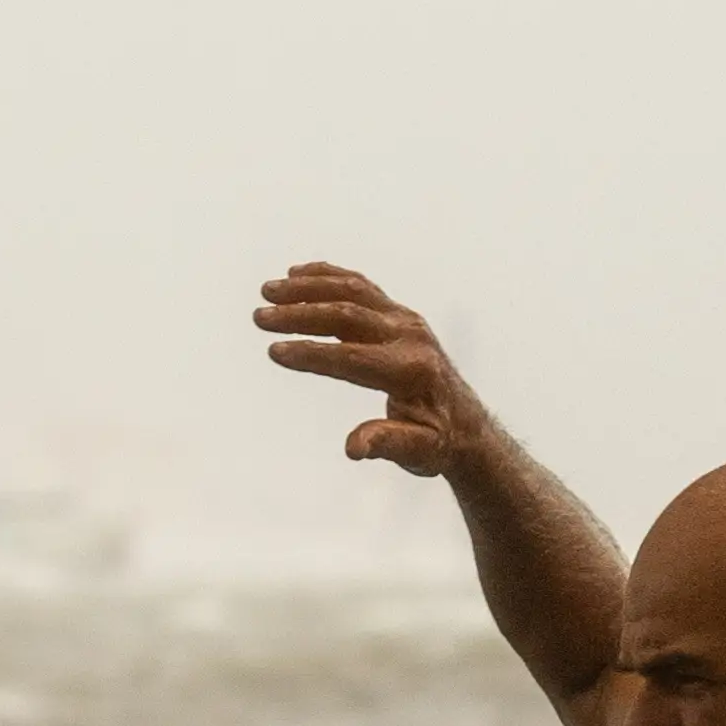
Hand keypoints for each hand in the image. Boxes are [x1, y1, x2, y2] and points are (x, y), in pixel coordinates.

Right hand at [253, 263, 495, 480]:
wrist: (465, 423)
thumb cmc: (436, 442)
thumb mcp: (417, 452)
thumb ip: (386, 444)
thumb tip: (353, 448)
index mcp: (409, 371)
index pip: (352, 357)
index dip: (311, 353)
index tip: (275, 351)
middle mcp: (409, 337)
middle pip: (348, 315)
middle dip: (300, 314)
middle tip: (259, 317)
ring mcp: (405, 320)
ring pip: (352, 291)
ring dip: (308, 287)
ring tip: (268, 291)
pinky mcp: (399, 314)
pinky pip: (361, 287)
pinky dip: (329, 276)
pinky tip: (297, 274)